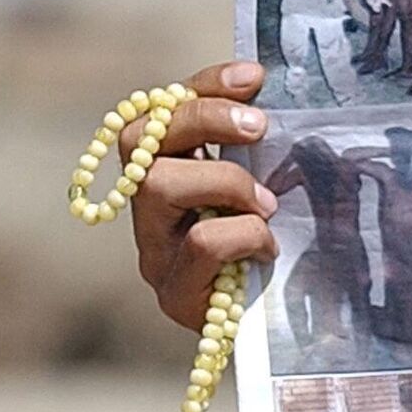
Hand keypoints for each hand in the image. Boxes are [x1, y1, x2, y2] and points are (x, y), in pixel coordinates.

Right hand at [128, 61, 279, 328]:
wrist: (267, 335)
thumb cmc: (266, 250)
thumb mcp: (258, 188)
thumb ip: (253, 151)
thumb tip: (271, 93)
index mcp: (164, 172)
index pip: (161, 110)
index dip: (203, 86)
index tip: (254, 76)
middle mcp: (143, 208)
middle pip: (140, 140)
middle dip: (204, 120)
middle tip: (260, 129)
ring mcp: (153, 250)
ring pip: (158, 186)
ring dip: (223, 182)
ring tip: (266, 204)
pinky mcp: (173, 292)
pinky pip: (202, 243)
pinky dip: (245, 235)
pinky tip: (268, 249)